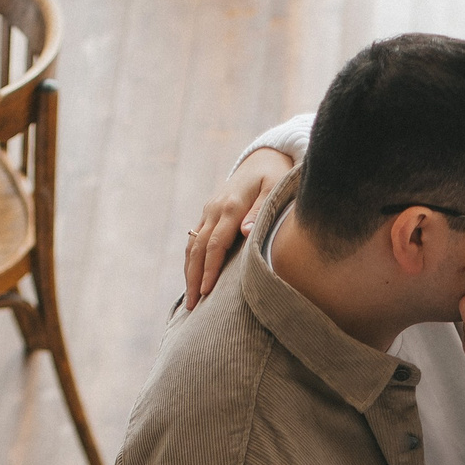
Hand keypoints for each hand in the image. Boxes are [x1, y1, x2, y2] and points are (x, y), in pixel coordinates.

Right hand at [184, 146, 294, 311]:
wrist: (263, 158)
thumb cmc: (275, 176)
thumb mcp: (274, 188)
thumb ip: (261, 211)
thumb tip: (246, 232)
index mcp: (230, 207)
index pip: (215, 244)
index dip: (210, 269)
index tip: (207, 292)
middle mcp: (214, 209)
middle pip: (197, 248)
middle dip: (193, 278)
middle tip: (191, 306)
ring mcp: (208, 211)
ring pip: (192, 244)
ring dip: (189, 272)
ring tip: (190, 300)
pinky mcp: (208, 213)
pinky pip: (194, 239)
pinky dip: (191, 260)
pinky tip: (193, 279)